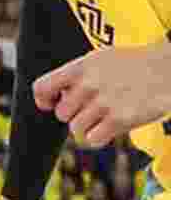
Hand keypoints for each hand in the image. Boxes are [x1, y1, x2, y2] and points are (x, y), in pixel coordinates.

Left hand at [35, 41, 170, 148]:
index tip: (53, 104)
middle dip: (77, 114)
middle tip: (98, 105)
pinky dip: (100, 137)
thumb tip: (51, 101)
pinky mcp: (120, 119)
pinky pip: (92, 140)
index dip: (44, 100)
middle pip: (62, 115)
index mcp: (82, 66)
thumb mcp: (101, 60)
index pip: (42, 87)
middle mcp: (90, 84)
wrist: (170, 69)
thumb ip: (75, 76)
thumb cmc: (135, 66)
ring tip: (110, 113)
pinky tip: (114, 125)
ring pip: (76, 129)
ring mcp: (105, 102)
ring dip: (90, 126)